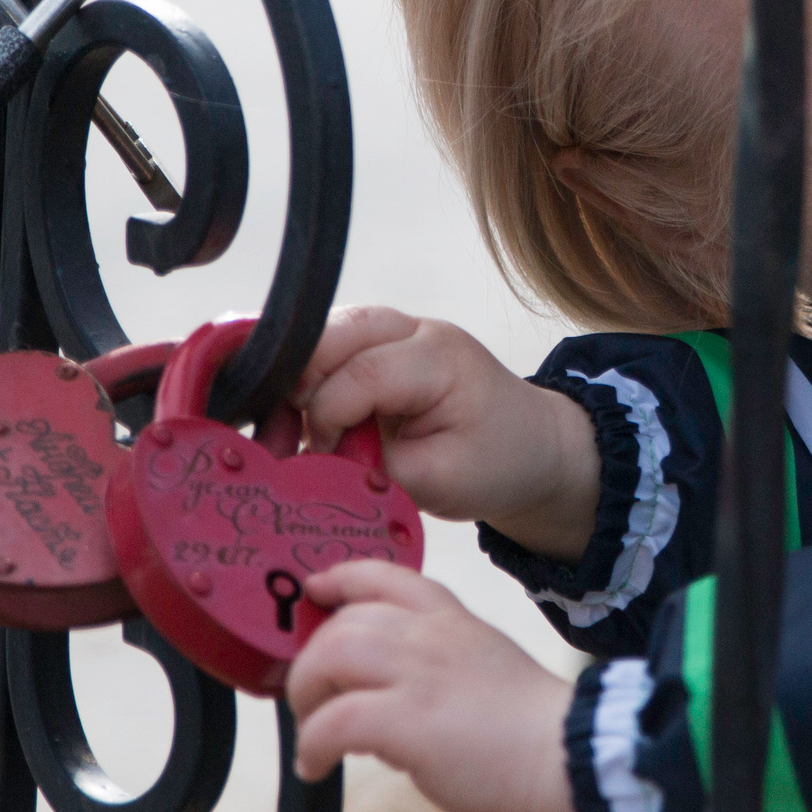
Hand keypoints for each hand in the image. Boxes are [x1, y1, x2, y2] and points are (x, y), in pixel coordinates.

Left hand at [289, 561, 577, 811]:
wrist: (570, 759)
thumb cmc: (532, 730)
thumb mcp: (486, 668)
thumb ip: (439, 668)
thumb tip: (387, 702)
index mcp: (453, 620)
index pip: (385, 575)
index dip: (340, 579)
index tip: (316, 593)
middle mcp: (432, 636)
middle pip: (343, 620)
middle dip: (312, 661)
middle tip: (314, 701)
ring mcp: (419, 674)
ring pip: (329, 654)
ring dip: (305, 694)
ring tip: (312, 729)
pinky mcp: (408, 720)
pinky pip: (332, 721)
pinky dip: (311, 745)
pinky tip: (316, 767)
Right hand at [293, 306, 598, 557]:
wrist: (531, 446)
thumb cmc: (497, 461)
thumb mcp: (441, 481)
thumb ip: (375, 469)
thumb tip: (313, 466)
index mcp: (439, 356)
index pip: (361, 372)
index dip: (327, 418)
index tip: (322, 460)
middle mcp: (413, 330)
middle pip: (329, 336)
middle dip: (294, 388)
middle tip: (279, 443)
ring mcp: (394, 333)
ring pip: (320, 338)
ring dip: (292, 386)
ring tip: (280, 437)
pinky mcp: (377, 349)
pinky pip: (325, 353)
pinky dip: (302, 385)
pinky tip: (290, 423)